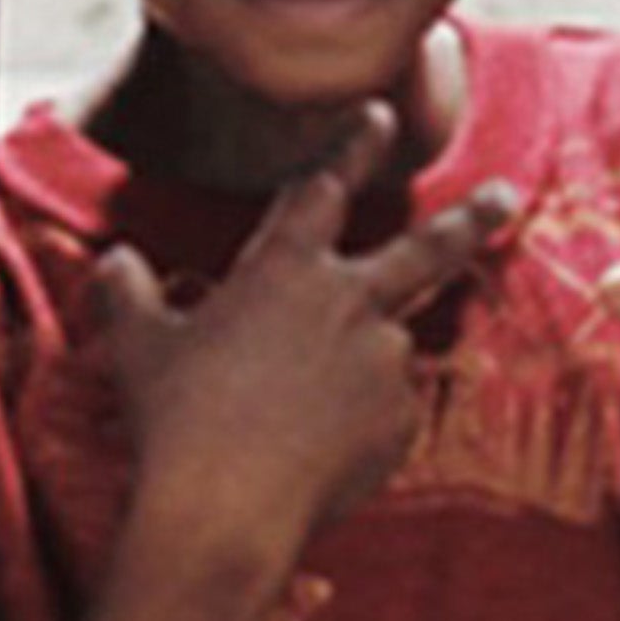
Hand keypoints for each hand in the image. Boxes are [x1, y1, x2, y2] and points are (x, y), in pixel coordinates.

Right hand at [91, 107, 511, 602]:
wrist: (227, 508)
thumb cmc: (176, 421)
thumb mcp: (139, 348)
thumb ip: (129, 294)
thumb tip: (114, 261)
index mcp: (286, 268)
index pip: (325, 188)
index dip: (353, 145)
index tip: (380, 112)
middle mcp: (351, 301)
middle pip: (427, 247)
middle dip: (471, 217)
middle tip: (505, 196)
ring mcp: (386, 360)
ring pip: (388, 348)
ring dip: (361, 369)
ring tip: (300, 417)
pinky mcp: (403, 419)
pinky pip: (388, 413)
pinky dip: (360, 426)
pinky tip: (315, 455)